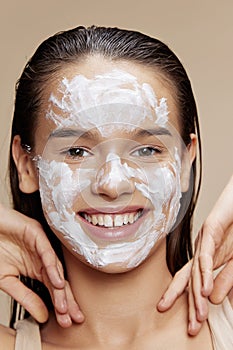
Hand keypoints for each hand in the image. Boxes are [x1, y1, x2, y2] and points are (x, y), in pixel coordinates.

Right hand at [0, 203, 83, 326]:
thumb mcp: (8, 280)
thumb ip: (26, 296)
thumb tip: (43, 316)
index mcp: (37, 267)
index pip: (53, 289)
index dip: (61, 305)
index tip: (67, 322)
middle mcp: (43, 257)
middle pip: (59, 280)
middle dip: (67, 300)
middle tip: (74, 318)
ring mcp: (41, 245)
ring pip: (55, 268)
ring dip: (60, 289)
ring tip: (64, 307)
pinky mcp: (37, 233)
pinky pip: (47, 252)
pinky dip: (52, 267)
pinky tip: (56, 282)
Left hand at [157, 175, 232, 334]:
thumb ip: (226, 278)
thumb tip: (212, 298)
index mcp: (209, 257)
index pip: (194, 282)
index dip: (191, 303)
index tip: (192, 326)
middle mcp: (202, 249)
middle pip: (189, 278)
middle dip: (188, 304)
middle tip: (189, 327)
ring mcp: (204, 238)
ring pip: (196, 270)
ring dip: (197, 294)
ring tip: (198, 315)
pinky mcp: (211, 228)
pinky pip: (207, 254)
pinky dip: (206, 272)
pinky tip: (205, 289)